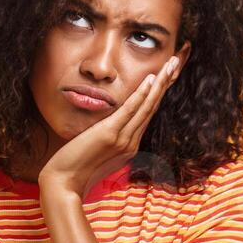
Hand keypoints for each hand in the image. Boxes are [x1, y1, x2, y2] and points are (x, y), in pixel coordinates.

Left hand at [37, 55, 178, 198]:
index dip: (160, 91)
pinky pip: (130, 111)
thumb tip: (110, 125)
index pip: (148, 112)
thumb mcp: (97, 151)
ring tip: (172, 63)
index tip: (169, 73)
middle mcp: (131, 141)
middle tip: (179, 59)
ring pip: (147, 106)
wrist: (63, 184)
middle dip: (167, 81)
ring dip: (161, 83)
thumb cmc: (76, 168)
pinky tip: (150, 80)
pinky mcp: (110, 135)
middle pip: (153, 105)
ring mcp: (123, 140)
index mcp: (130, 144)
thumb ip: (108, 138)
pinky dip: (141, 95)